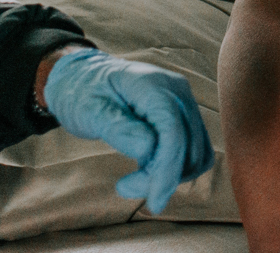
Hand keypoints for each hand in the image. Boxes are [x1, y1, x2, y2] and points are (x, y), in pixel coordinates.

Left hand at [41, 47, 214, 213]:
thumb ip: (118, 128)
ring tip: (135, 178)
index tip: (153, 201)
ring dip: (171, 175)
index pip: (172, 128)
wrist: (88, 77)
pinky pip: (196, 150)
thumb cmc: (83, 92)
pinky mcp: (185, 116)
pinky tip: (149, 169)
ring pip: (196, 151)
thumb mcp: (89, 110)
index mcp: (151, 84)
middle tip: (125, 186)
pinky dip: (178, 169)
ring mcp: (184, 102)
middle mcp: (177, 91)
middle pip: (187, 143)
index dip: (167, 167)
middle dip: (162, 176)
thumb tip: (147, 148)